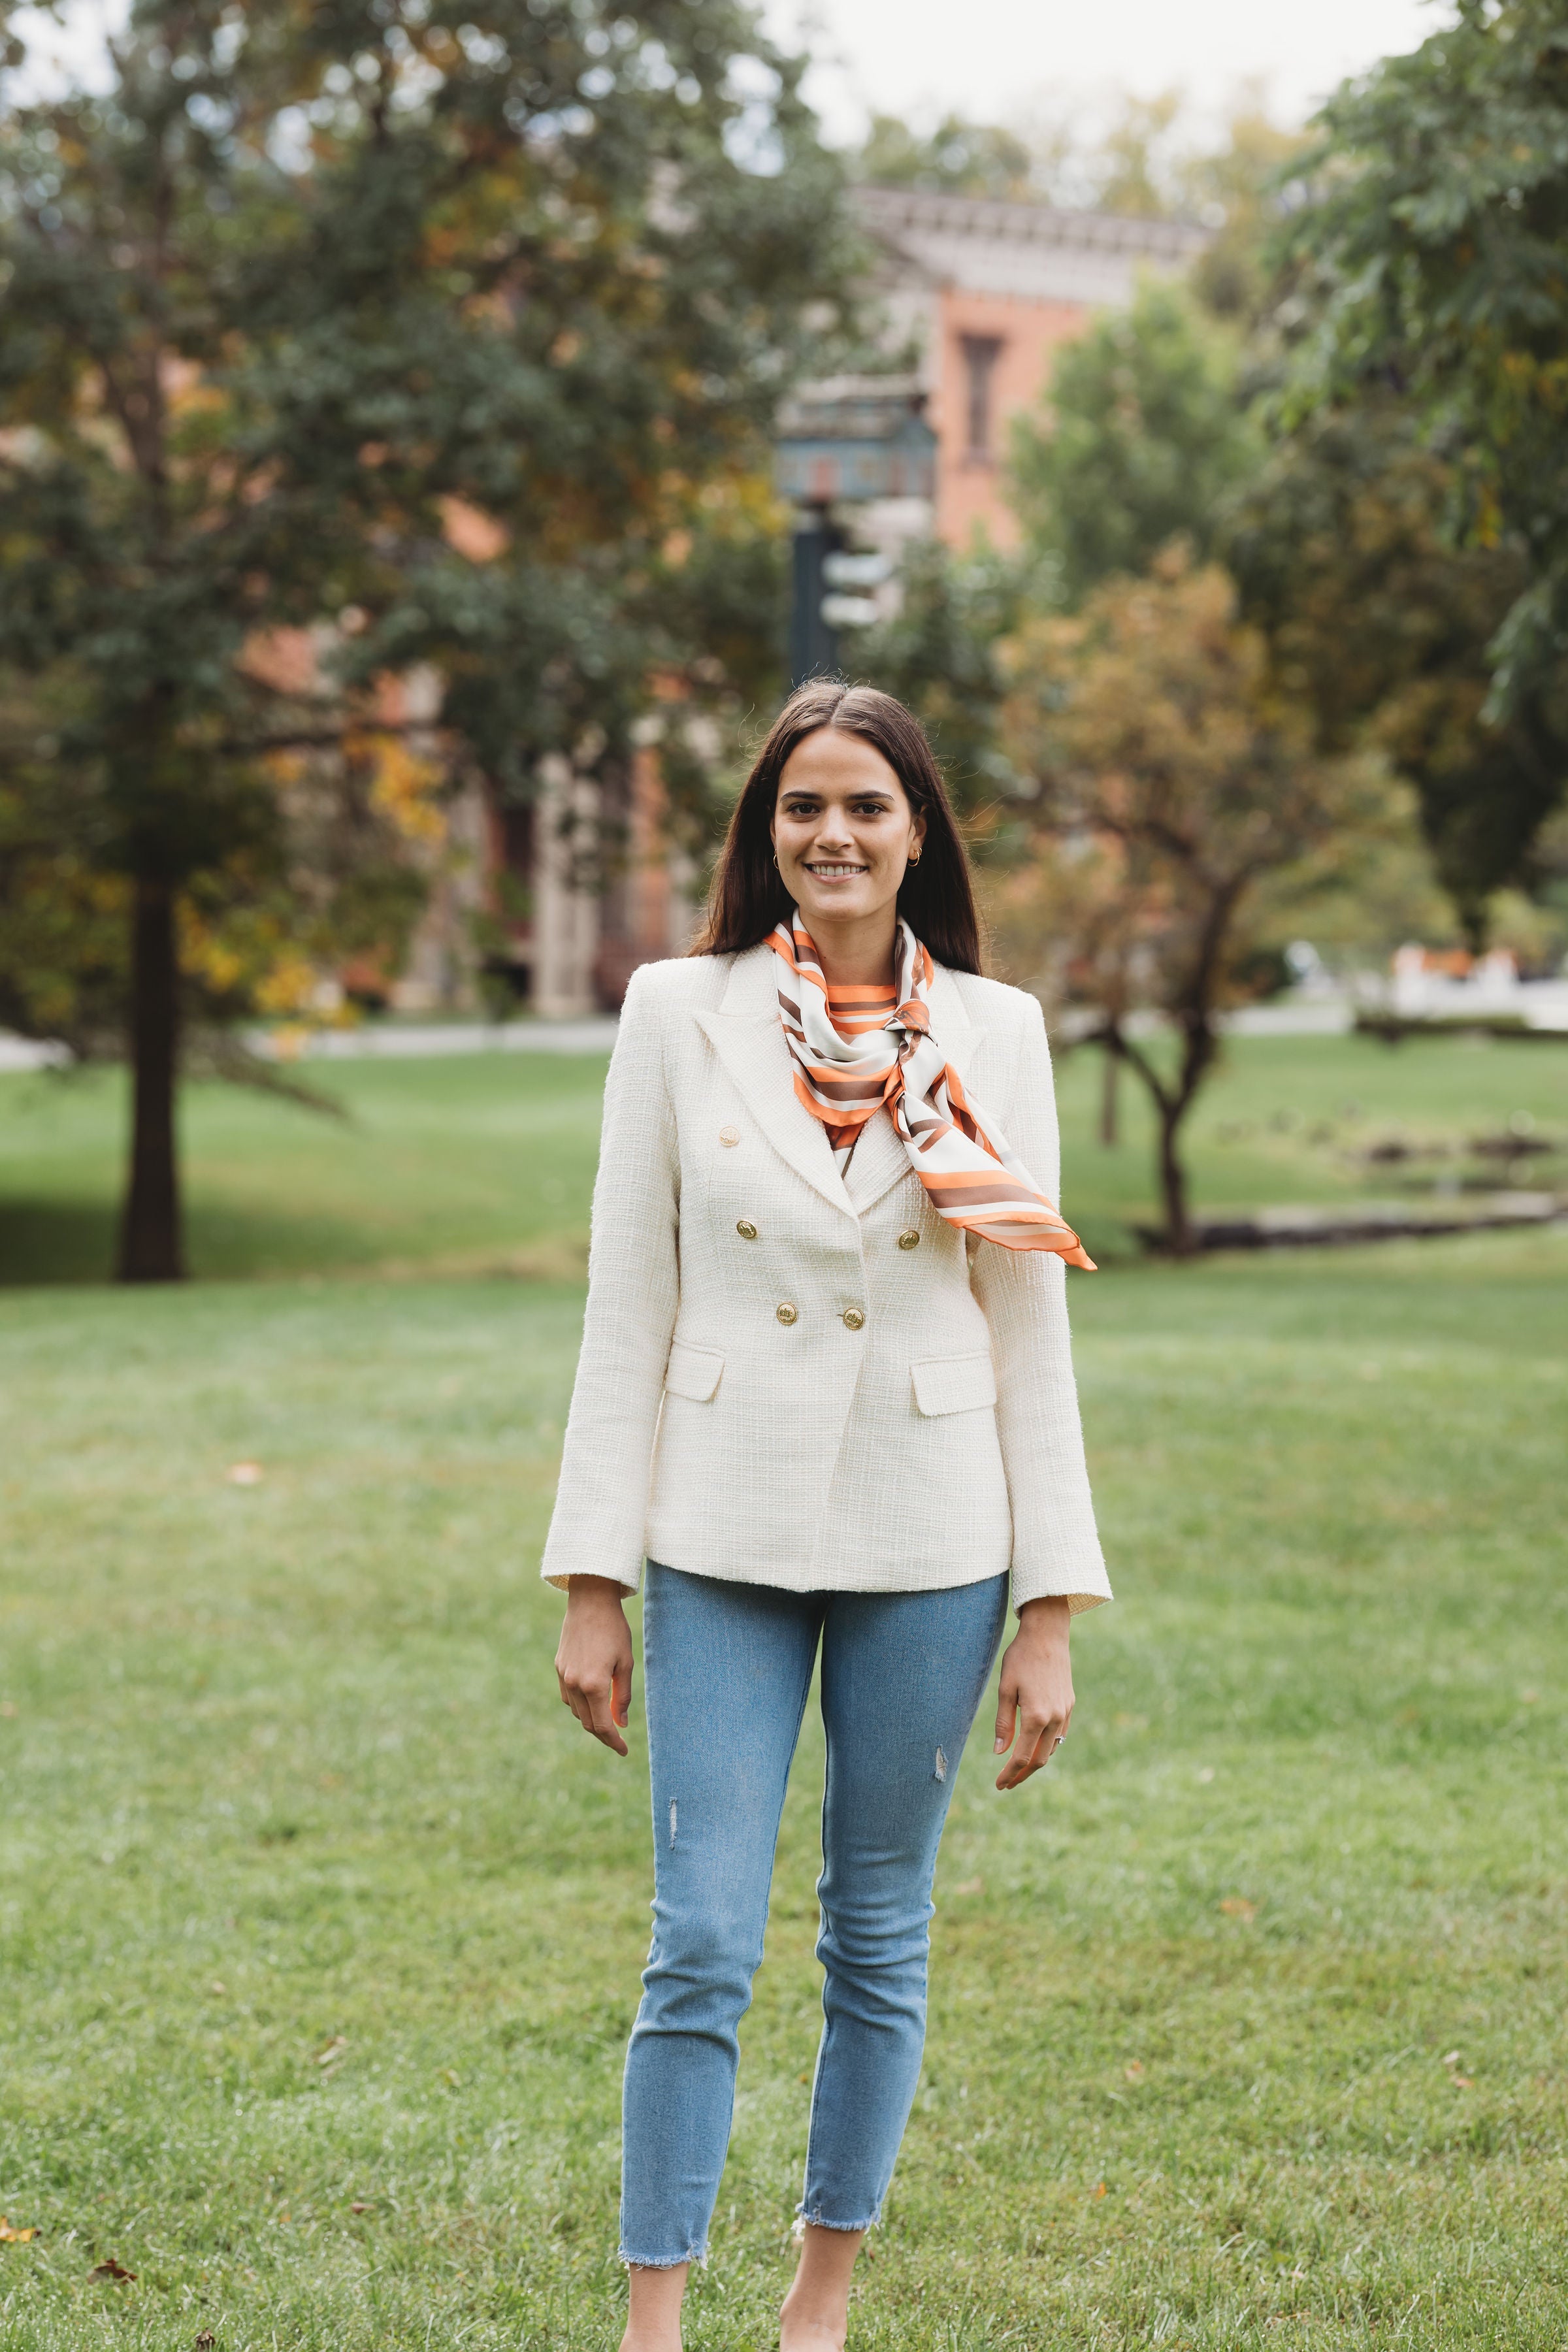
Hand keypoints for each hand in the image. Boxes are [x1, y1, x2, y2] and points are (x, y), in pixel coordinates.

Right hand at [556, 1576, 634, 1755]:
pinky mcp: (559, 1667)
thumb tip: (622, 1723)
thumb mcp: (625, 1663)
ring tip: (607, 1719)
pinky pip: (567, 1697)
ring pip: (576, 1711)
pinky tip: (591, 1700)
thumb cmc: (614, 1630)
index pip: (602, 1726)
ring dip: (591, 1719)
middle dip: (603, 1734)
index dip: (613, 1742)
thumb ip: (622, 1696)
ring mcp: (563, 1676)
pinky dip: (580, 1705)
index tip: (624, 1751)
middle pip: (587, 1723)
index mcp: (593, 1685)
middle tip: (618, 1739)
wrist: (590, 1602)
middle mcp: (574, 1684)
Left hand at [993, 1596, 1072, 1790]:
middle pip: (1040, 1759)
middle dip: (1023, 1774)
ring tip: (1019, 1768)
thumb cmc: (1021, 1658)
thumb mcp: (1005, 1689)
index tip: (999, 1784)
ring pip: (1052, 1749)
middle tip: (1007, 1783)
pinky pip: (1060, 1735)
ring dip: (1036, 1762)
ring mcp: (1065, 1712)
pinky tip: (1035, 1746)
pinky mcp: (1069, 1705)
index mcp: (1036, 1716)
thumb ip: (1003, 1723)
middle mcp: (1054, 1718)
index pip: (1022, 1757)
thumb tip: (999, 1752)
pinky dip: (1047, 1746)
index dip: (1010, 1774)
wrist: (1048, 1635)